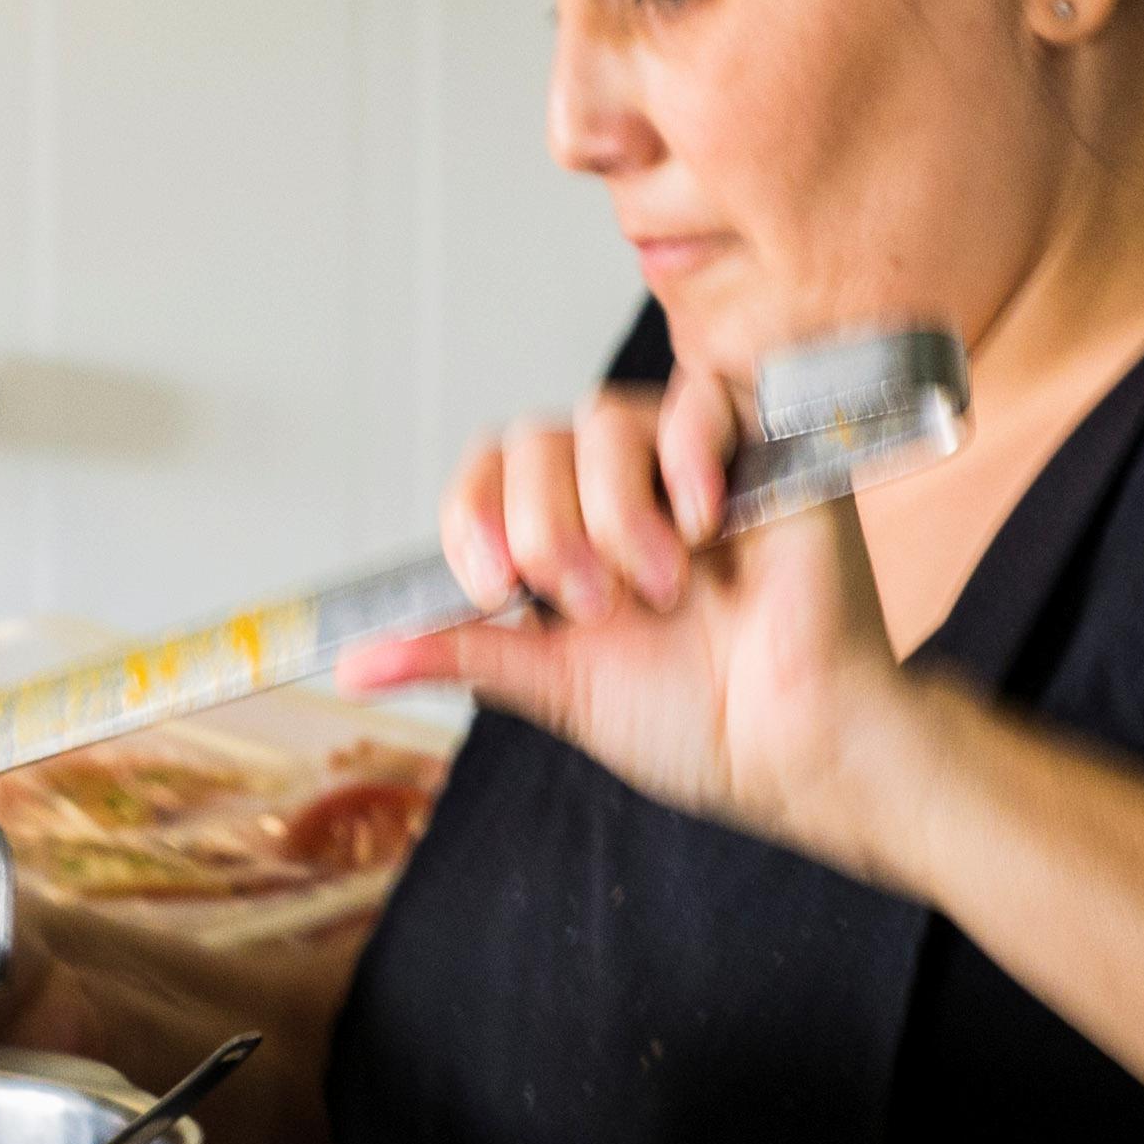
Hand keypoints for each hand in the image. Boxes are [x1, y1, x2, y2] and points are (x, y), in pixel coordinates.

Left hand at [339, 371, 930, 862]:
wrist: (791, 746)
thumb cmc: (693, 720)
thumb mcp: (552, 684)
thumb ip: (460, 652)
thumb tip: (352, 662)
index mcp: (563, 536)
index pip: (485, 473)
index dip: (472, 516)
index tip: (490, 585)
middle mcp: (620, 490)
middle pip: (533, 442)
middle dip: (544, 530)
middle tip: (593, 605)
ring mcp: (689, 465)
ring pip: (603, 420)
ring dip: (613, 513)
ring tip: (660, 587)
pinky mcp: (764, 448)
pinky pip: (700, 398)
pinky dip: (690, 456)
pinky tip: (709, 526)